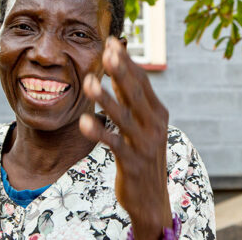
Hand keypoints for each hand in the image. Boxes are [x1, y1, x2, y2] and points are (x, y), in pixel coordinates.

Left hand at [80, 36, 171, 239]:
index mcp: (157, 113)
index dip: (127, 61)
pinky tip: (84, 121)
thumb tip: (121, 69)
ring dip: (105, 99)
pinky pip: (114, 144)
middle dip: (121, 71)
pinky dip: (99, 132)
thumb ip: (132, 100)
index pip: (142, 81)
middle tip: (107, 50)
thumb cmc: (144, 156)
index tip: (111, 42)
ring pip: (123, 116)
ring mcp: (144, 144)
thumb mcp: (142, 125)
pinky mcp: (132, 162)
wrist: (153, 199)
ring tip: (88, 82)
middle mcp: (154, 125)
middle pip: (136, 93)